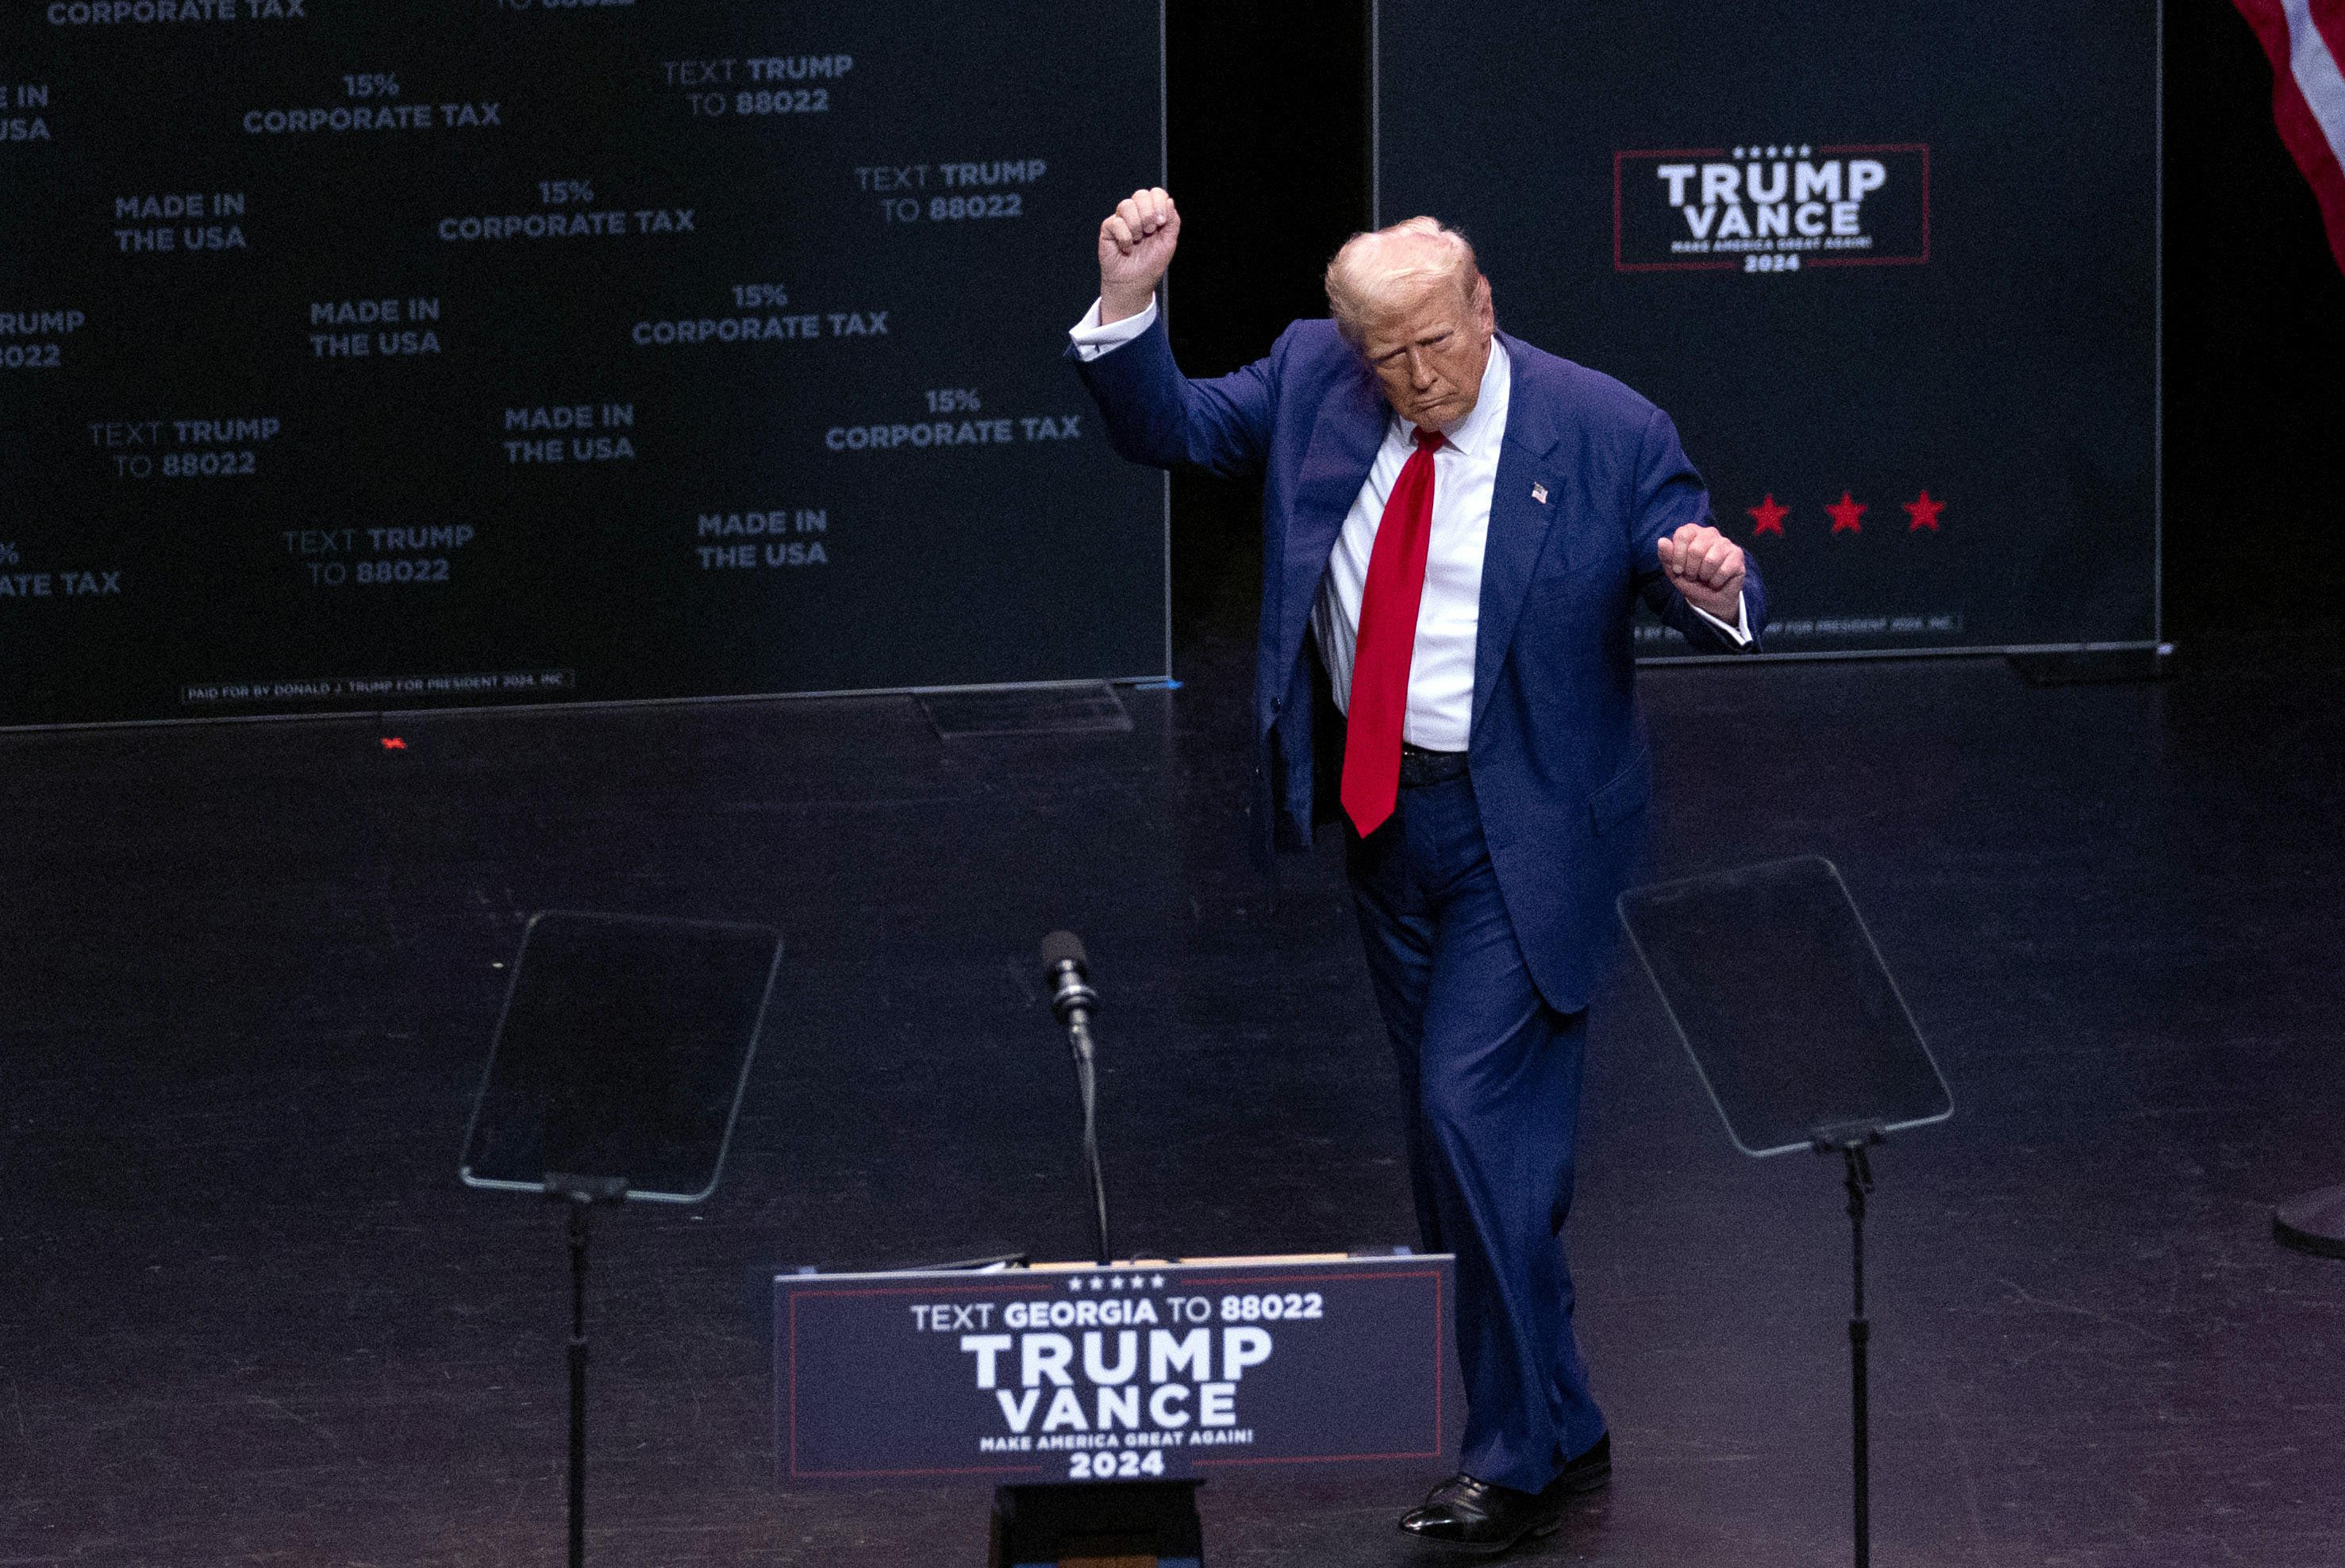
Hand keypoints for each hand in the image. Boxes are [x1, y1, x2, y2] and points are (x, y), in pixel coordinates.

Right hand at [1097, 187, 1178, 323]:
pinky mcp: (1108, 229)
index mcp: (1153, 214)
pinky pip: (1116, 222)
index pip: (1156, 193)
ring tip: (1138, 241)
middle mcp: (1137, 214)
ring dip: (1136, 225)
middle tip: (1150, 231)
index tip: (1162, 222)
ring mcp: (1122, 220)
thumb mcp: (1169, 242)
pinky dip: (1125, 238)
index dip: (1159, 203)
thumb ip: (1172, 221)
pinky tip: (1127, 248)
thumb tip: (1168, 200)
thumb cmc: (1150, 264)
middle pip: (1141, 194)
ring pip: (1126, 205)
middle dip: (1148, 214)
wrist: (1134, 283)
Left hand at [1655, 523, 1745, 621]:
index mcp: (1692, 532)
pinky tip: (1716, 581)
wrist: (1711, 600)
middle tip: (1693, 576)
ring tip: (1705, 578)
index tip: (1678, 569)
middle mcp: (1710, 533)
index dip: (1677, 556)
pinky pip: (1723, 570)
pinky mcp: (1737, 555)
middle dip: (1691, 570)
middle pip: (1695, 550)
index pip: (1682, 534)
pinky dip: (1716, 581)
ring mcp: (1725, 543)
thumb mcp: (1674, 572)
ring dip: (1704, 576)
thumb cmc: (1692, 582)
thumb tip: (1662, 541)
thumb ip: (1667, 557)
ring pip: (1710, 560)